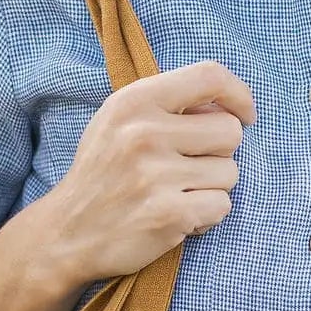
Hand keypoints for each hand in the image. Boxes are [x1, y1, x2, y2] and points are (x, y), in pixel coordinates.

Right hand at [43, 61, 255, 281]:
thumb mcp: (119, 122)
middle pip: (230, 131)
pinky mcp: (168, 214)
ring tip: (176, 194)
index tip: (244, 115)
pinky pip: (222, 207)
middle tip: (188, 168)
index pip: (210, 76)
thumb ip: (167, 105)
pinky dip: (206, 217)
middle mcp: (144, 133)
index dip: (239, 94)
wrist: (67, 233)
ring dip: (211, 188)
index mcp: (134, 102)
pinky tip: (178, 217)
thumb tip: (228, 106)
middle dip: (220, 153)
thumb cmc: (104, 173)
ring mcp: (155, 175)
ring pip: (230, 173)